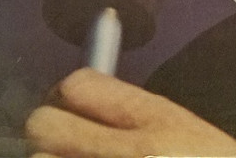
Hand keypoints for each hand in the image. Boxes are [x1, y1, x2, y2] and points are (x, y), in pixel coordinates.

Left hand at [25, 68, 235, 157]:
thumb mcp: (191, 136)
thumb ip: (143, 116)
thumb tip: (92, 102)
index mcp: (156, 122)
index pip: (80, 85)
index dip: (69, 93)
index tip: (72, 105)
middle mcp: (124, 154)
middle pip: (43, 124)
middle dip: (50, 131)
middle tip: (66, 143)